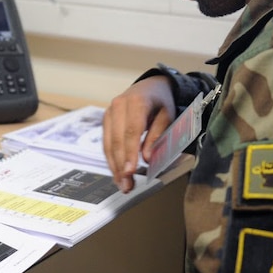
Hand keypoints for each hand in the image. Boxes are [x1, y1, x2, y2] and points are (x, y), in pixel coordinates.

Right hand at [102, 76, 175, 192]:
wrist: (150, 86)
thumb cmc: (161, 102)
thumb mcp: (167, 115)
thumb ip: (157, 135)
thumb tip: (147, 158)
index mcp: (136, 102)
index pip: (131, 132)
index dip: (129, 154)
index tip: (130, 172)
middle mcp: (117, 106)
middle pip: (116, 140)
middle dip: (120, 166)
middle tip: (126, 185)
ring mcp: (109, 113)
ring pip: (108, 144)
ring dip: (114, 166)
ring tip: (122, 184)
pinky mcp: (106, 121)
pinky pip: (106, 143)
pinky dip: (111, 159)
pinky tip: (117, 172)